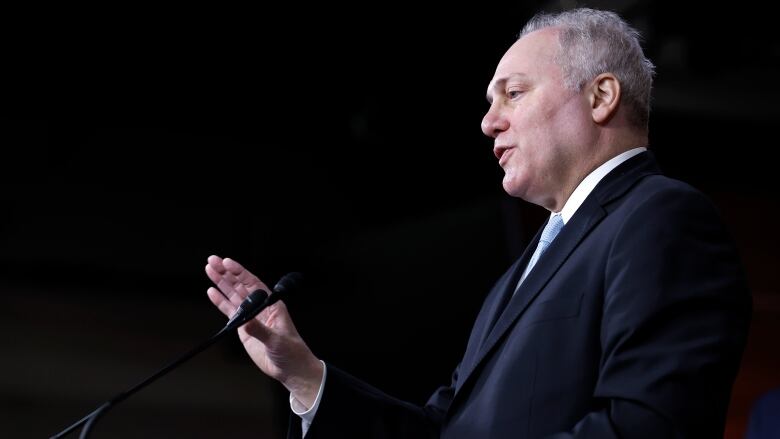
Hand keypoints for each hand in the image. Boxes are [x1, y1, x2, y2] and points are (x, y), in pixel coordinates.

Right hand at [205, 255, 322, 407]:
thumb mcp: (277, 340)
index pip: (253, 283)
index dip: (239, 272)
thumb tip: (245, 322)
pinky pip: (230, 312)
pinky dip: (220, 302)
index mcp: (271, 305)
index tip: (227, 262)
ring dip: (221, 283)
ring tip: (209, 270)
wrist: (290, 369)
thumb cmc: (291, 352)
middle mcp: (260, 308)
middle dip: (226, 273)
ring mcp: (251, 317)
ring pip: (233, 296)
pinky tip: (212, 292)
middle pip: (240, 286)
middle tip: (212, 261)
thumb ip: (260, 330)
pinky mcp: (244, 328)